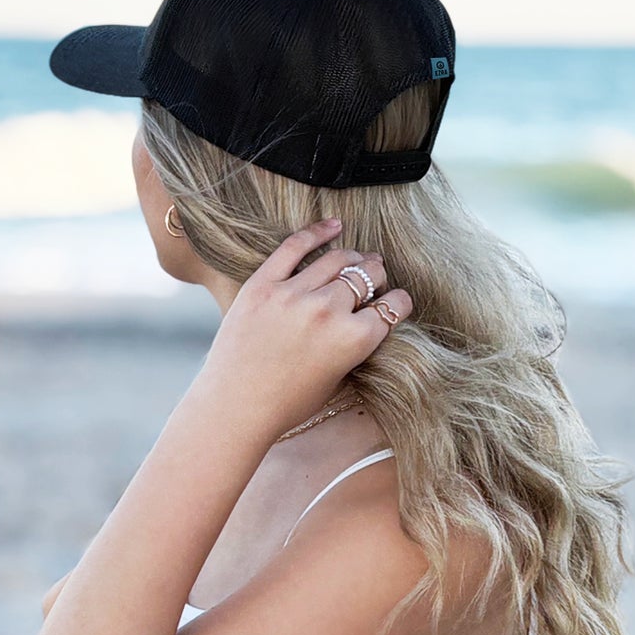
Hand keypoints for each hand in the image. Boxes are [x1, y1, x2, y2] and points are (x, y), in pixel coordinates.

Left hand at [200, 218, 412, 439]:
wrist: (235, 407)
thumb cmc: (287, 404)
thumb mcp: (336, 379)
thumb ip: (354, 346)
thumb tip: (367, 317)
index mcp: (353, 340)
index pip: (393, 307)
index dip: (399, 302)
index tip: (395, 300)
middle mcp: (328, 311)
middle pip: (367, 276)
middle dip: (377, 275)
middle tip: (374, 276)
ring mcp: (294, 294)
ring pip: (338, 259)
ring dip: (354, 257)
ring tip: (356, 259)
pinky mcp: (262, 284)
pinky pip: (295, 246)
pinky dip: (318, 232)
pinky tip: (333, 226)